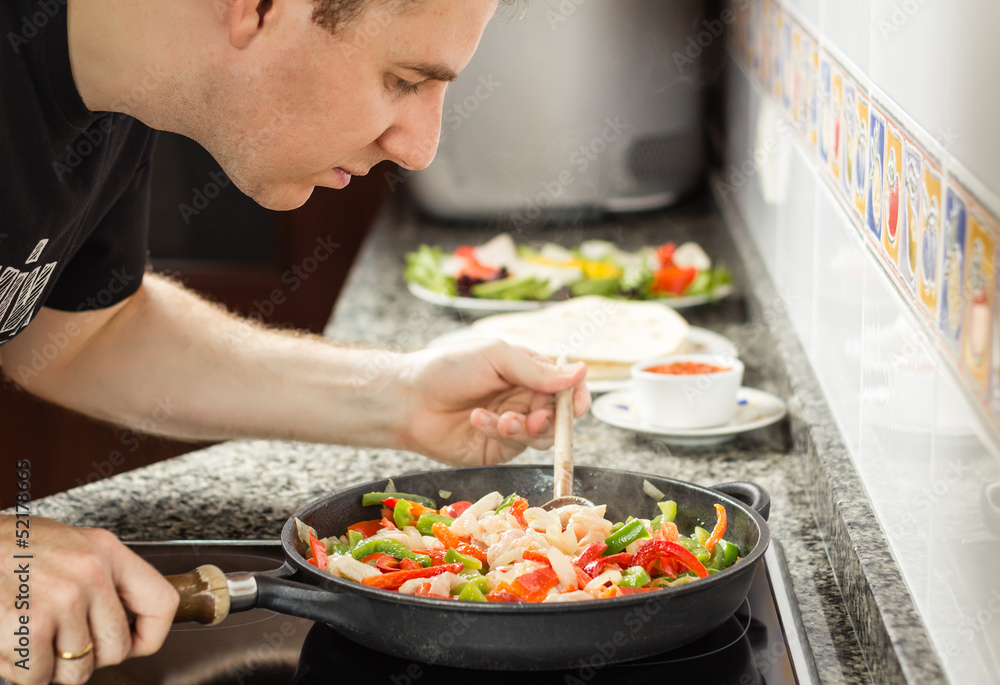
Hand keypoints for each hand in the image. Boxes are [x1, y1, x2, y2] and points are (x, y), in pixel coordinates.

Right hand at [0, 516, 178, 684]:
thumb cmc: (11, 547)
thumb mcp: (72, 544)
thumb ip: (104, 577)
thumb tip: (131, 619)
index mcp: (106, 552)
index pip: (161, 603)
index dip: (150, 636)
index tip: (135, 643)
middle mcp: (89, 575)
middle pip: (116, 649)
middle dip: (89, 656)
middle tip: (62, 640)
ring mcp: (60, 601)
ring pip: (77, 670)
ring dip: (52, 665)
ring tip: (32, 636)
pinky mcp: (27, 627)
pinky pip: (39, 676)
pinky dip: (22, 670)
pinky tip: (12, 642)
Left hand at [393, 339, 590, 464]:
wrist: (408, 398)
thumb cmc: (449, 367)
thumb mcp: (496, 357)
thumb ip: (537, 370)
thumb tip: (581, 372)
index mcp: (527, 371)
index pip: (567, 386)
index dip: (577, 397)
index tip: (577, 406)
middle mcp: (524, 398)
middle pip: (559, 415)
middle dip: (550, 418)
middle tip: (533, 419)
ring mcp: (512, 425)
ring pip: (542, 435)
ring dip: (525, 427)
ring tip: (502, 420)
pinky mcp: (497, 448)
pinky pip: (514, 446)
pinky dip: (499, 433)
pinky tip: (478, 419)